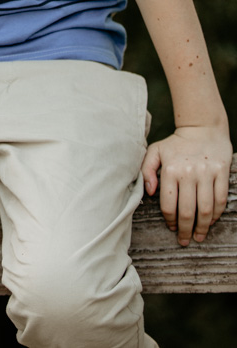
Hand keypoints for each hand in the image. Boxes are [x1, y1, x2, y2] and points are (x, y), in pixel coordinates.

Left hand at [141, 125, 231, 245]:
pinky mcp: (221, 173)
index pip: (169, 204)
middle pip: (188, 211)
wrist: (202, 127)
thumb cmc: (176, 143)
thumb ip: (147, 170)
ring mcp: (206, 173)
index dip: (170, 220)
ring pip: (206, 209)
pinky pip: (220, 200)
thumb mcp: (155, 151)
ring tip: (199, 236)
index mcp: (171, 169)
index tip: (171, 227)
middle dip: (185, 230)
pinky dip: (216, 214)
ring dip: (202, 227)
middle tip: (185, 240)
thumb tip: (149, 192)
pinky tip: (211, 221)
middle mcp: (188, 173)